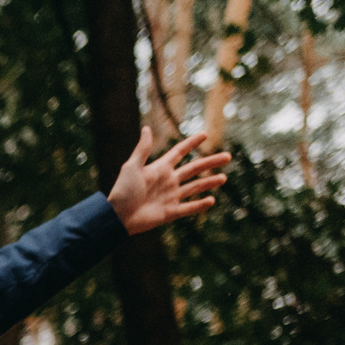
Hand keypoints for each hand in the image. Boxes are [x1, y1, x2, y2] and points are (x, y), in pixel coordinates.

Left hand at [107, 127, 230, 234]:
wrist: (116, 217)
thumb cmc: (122, 191)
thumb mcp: (131, 167)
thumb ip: (142, 149)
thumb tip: (146, 128)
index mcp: (160, 168)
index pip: (179, 152)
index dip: (191, 143)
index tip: (205, 134)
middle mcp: (168, 181)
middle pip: (194, 169)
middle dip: (210, 162)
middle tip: (228, 156)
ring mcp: (170, 197)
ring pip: (194, 187)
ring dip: (209, 182)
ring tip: (223, 178)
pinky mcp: (169, 213)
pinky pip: (187, 208)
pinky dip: (199, 205)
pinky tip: (211, 200)